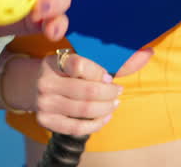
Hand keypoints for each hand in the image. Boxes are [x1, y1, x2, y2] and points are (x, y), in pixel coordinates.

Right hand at [19, 48, 151, 135]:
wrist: (32, 86)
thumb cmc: (67, 71)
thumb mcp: (82, 59)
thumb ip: (113, 59)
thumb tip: (148, 53)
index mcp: (54, 61)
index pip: (80, 64)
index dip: (100, 73)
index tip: (109, 77)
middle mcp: (46, 81)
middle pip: (87, 91)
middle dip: (110, 93)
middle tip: (118, 92)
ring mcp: (44, 103)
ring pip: (85, 110)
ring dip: (106, 108)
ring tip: (114, 103)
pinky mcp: (45, 121)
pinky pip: (76, 127)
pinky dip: (96, 124)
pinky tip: (105, 116)